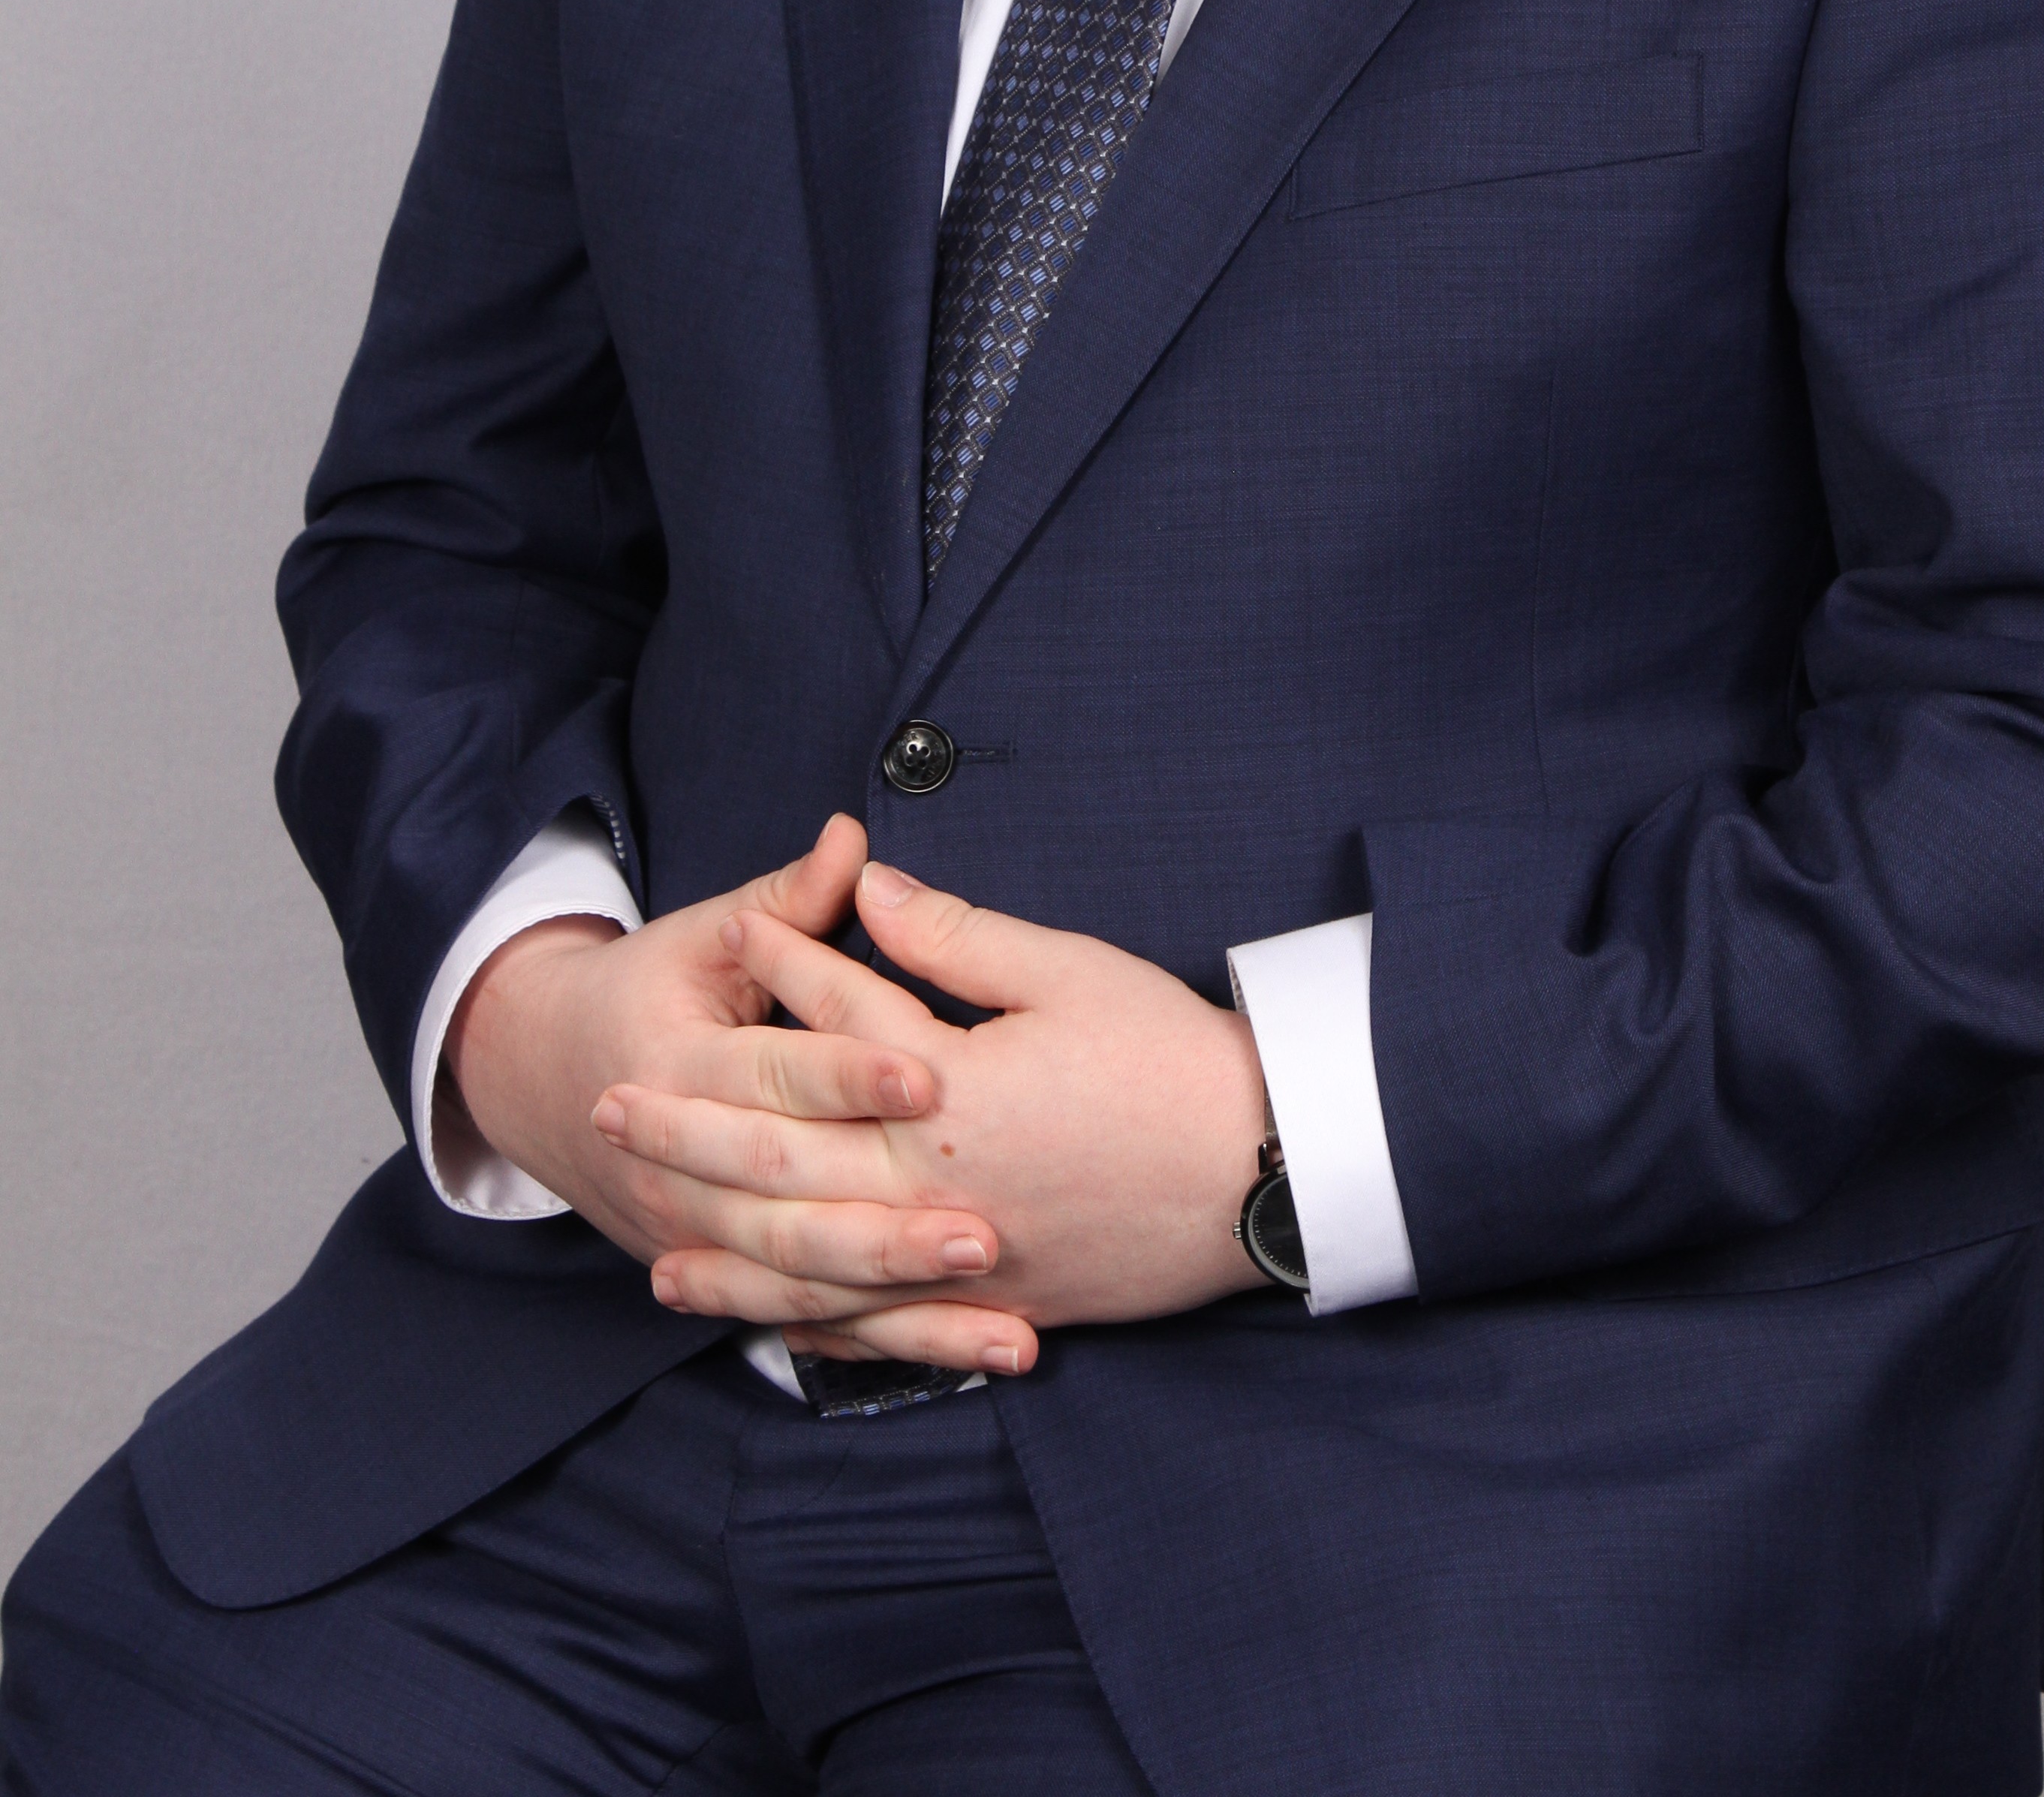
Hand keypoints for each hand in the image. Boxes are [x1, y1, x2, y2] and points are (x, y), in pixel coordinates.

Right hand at [443, 817, 1036, 1381]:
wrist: (545, 1080)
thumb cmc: (648, 991)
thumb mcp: (706, 935)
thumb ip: (788, 901)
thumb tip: (852, 838)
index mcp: (681, 1067)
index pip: (776, 1075)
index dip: (851, 1072)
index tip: (934, 1075)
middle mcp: (682, 1172)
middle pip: (793, 1203)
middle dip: (892, 1224)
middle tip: (988, 1228)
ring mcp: (698, 1240)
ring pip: (807, 1281)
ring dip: (904, 1303)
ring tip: (1001, 1307)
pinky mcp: (727, 1279)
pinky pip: (815, 1323)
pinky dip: (894, 1344)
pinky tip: (977, 1350)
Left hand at [588, 857, 1271, 1360]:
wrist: (1262, 1170)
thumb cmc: (1170, 1059)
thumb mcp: (1070, 971)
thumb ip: (958, 938)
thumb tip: (876, 890)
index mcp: (950, 1088)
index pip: (837, 1023)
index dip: (782, 969)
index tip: (731, 935)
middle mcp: (935, 1181)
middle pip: (784, 1154)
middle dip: (690, 1127)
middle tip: (610, 1106)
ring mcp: (958, 1254)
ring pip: (809, 1257)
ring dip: (722, 1244)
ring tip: (648, 1233)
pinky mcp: (992, 1302)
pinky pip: (874, 1324)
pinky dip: (806, 1321)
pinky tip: (758, 1314)